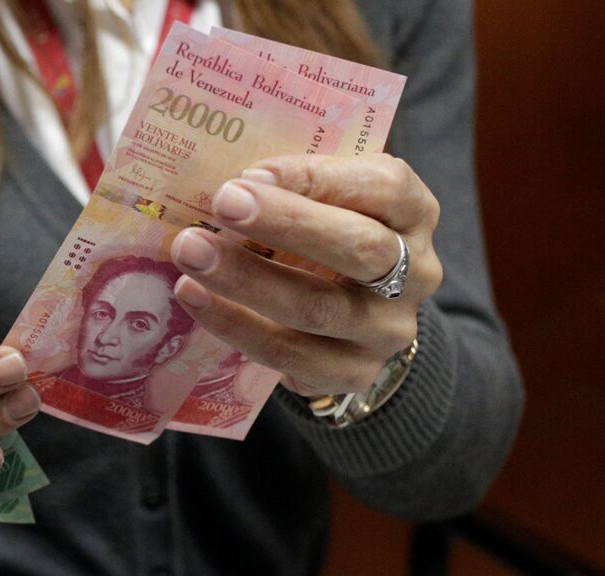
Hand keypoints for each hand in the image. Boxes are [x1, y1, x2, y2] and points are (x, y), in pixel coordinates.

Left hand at [169, 154, 442, 395]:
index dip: (320, 178)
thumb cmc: (332, 233)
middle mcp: (415, 274)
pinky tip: (194, 296)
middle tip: (221, 203)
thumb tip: (227, 175)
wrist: (360, 313)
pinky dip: (235, 324)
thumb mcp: (334, 198)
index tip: (254, 172)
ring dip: (246, 279)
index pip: (384, 188)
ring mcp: (386, 330)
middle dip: (286, 223)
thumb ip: (299, 184)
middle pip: (361, 248)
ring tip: (189, 251)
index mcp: (414, 213)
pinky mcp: (353, 373)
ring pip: (318, 308)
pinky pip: (290, 354)